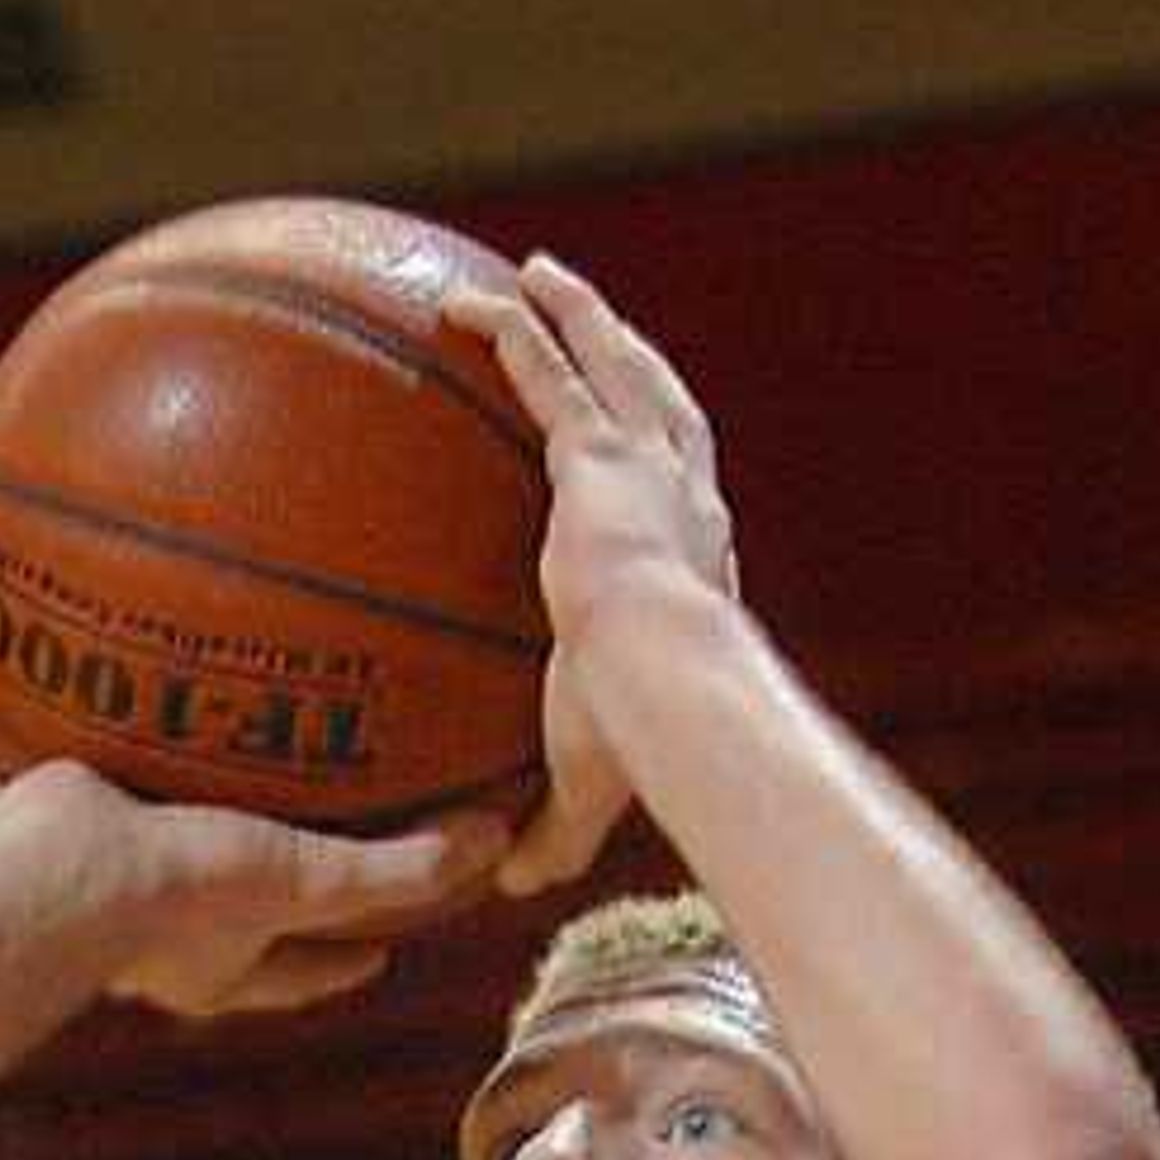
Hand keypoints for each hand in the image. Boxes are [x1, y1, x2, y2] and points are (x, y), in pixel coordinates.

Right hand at [0, 722, 511, 1020]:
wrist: (46, 887)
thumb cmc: (174, 897)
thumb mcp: (302, 880)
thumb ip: (395, 870)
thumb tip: (493, 846)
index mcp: (217, 958)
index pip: (303, 966)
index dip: (346, 954)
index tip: (385, 941)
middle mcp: (147, 935)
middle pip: (209, 913)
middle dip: (237, 879)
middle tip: (271, 841)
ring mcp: (75, 887)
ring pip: (102, 855)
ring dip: (121, 816)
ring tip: (136, 762)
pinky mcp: (10, 843)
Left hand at [440, 254, 741, 893]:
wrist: (665, 690)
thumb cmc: (643, 744)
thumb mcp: (591, 789)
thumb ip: (551, 829)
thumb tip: (504, 883)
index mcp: (696, 562)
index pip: (680, 502)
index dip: (662, 471)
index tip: (630, 457)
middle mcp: (686, 499)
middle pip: (662, 404)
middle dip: (626, 358)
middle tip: (592, 322)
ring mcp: (650, 467)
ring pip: (615, 366)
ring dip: (578, 315)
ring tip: (537, 276)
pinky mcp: (603, 455)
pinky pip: (548, 371)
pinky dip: (513, 330)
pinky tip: (463, 303)